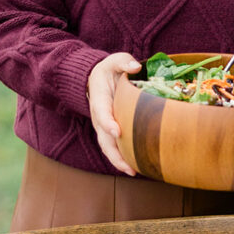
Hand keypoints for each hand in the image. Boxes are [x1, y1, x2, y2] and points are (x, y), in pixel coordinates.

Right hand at [87, 53, 141, 175]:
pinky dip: (123, 159)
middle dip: (114, 153)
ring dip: (119, 161)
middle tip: (128, 166)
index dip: (108, 123)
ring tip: (133, 172)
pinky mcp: (111, 132)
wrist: (97, 80)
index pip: (102, 113)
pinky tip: (136, 168)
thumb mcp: (114, 61)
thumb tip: (135, 66)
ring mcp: (104, 127)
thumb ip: (123, 61)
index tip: (117, 131)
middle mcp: (99, 117)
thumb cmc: (109, 70)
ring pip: (108, 147)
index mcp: (100, 99)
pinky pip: (115, 148)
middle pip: (104, 138)